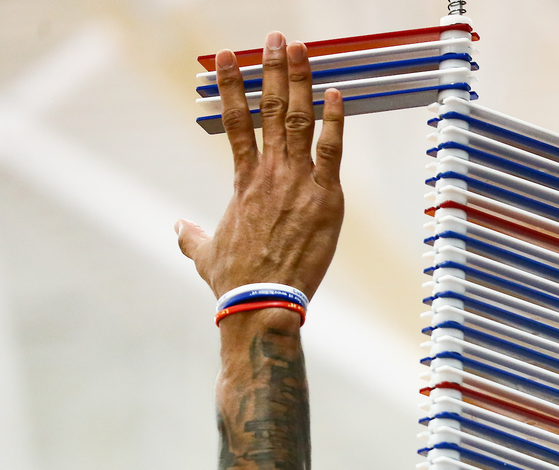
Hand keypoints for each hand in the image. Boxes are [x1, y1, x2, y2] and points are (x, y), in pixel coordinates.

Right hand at [176, 32, 344, 303]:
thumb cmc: (235, 281)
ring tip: (302, 49)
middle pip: (270, 110)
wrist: (263, 300)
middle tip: (276, 38)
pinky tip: (337, 94)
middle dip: (273, 70)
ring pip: (299, 121)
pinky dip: (335, 122)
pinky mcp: (325, 198)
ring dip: (301, 82)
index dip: (231, 86)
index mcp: (242, 182)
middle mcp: (269, 173)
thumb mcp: (205, 254)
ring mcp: (297, 182)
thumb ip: (191, 237)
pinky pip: (331, 151)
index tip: (228, 56)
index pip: (235, 122)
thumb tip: (177, 229)